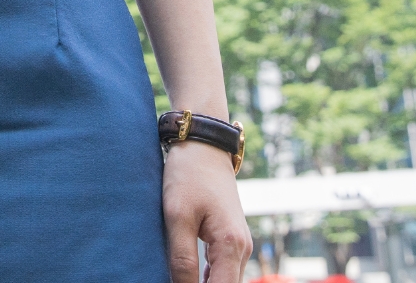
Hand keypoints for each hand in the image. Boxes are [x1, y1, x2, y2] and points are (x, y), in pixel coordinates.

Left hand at [163, 139, 252, 282]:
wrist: (203, 145)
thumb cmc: (188, 176)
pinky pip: (223, 271)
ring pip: (226, 281)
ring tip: (178, 280)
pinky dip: (209, 279)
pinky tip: (189, 279)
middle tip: (173, 281)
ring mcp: (239, 244)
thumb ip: (182, 260)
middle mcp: (242, 249)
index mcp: (231, 246)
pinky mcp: (231, 239)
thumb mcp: (177, 217)